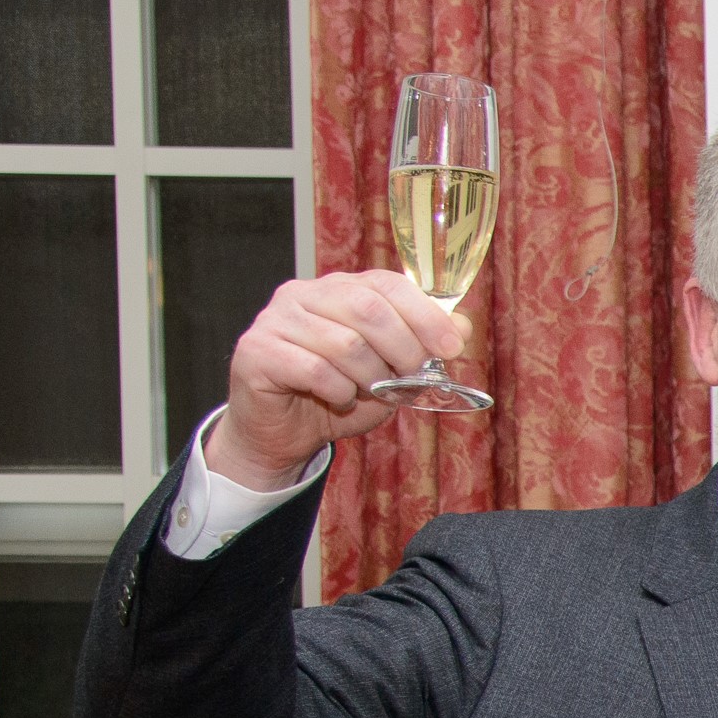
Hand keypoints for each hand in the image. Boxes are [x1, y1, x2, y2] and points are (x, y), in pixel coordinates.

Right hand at [208, 271, 473, 487]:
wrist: (284, 432)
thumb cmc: (339, 394)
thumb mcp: (391, 371)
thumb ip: (422, 345)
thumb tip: (461, 325)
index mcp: (337, 288)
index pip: (386, 284)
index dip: (425, 315)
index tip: (452, 347)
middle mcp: (302, 294)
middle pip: (368, 309)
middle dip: (403, 350)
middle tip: (410, 379)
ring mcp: (274, 320)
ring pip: (344, 343)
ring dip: (370, 378)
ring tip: (369, 393)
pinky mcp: (255, 351)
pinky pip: (315, 369)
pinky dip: (339, 392)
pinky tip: (339, 400)